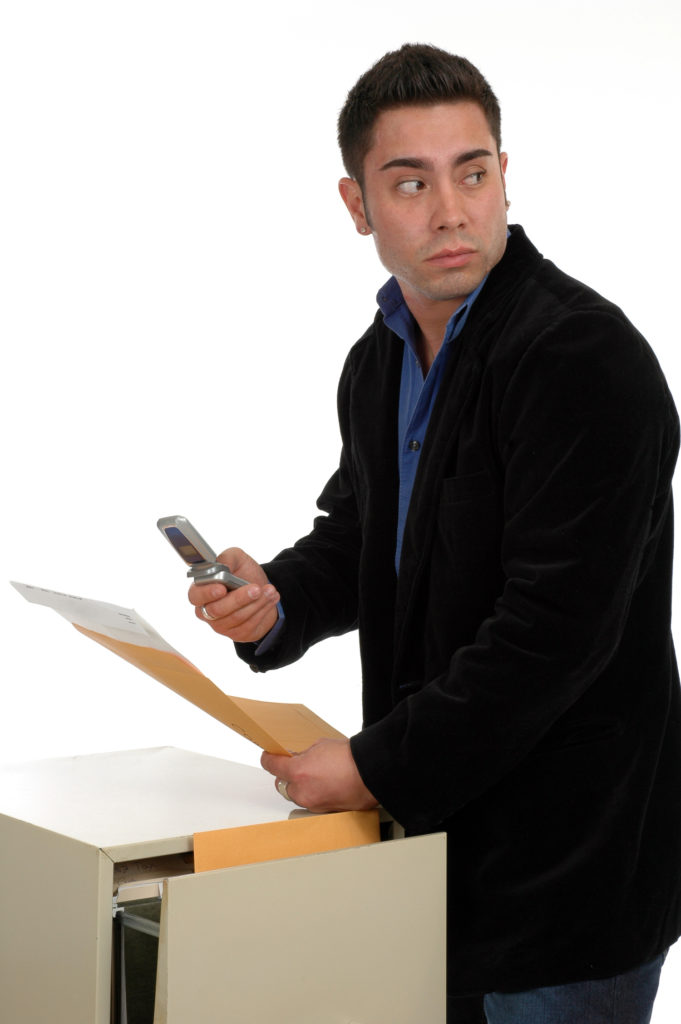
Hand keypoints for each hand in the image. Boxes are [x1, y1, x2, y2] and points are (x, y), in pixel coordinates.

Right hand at [187, 547, 279, 642]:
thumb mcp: (237, 559)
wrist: (262, 591)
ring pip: (236, 617)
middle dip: (239, 598)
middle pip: (217, 610)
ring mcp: (221, 625)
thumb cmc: (244, 575)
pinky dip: (263, 610)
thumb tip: (222, 565)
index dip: (207, 593)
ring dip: (256, 603)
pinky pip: (249, 625)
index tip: (222, 587)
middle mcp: (207, 611)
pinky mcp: (237, 634)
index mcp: (201, 591)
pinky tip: (271, 599)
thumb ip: (227, 558)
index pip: (195, 596)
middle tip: (256, 589)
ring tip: (269, 590)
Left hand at [261, 738, 377, 812]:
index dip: (268, 759)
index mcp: (298, 771)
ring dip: (302, 787)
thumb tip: (300, 757)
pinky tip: (328, 785)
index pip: (272, 766)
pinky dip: (316, 795)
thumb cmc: (351, 758)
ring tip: (318, 775)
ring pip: (298, 796)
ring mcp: (314, 804)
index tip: (268, 756)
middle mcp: (303, 791)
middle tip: (297, 766)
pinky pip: (313, 802)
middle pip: (282, 785)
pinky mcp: (325, 811)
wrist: (372, 772)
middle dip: (287, 776)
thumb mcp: (321, 745)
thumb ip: (305, 753)